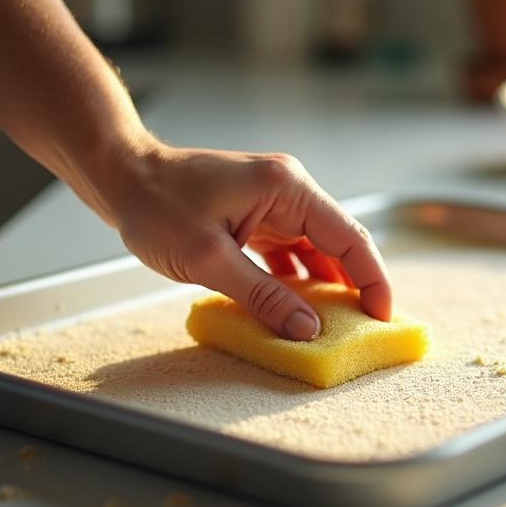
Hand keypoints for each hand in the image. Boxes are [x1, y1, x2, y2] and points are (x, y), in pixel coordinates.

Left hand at [110, 141, 391, 340]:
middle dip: (357, 284)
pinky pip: (293, 251)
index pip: (349, 236)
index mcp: (287, 188)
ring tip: (337, 324)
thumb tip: (306, 329)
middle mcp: (289, 190)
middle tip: (367, 327)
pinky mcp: (259, 215)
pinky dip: (299, 279)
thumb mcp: (208, 259)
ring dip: (327, 285)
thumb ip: (262, 296)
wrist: (122, 177)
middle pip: (341, 241)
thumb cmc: (156, 205)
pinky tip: (298, 307)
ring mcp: (275, 202)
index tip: (383, 315)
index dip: (373, 278)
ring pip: (318, 248)